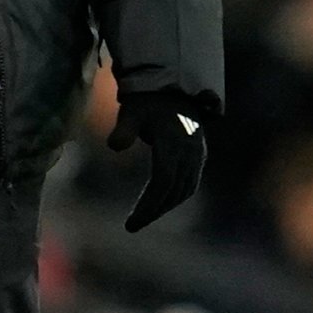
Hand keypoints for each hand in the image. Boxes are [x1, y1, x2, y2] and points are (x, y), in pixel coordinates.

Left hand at [108, 92, 205, 232]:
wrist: (172, 87)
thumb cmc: (146, 101)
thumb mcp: (132, 110)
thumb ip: (124, 128)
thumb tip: (114, 146)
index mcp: (174, 141)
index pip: (163, 180)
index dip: (149, 203)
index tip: (132, 221)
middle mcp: (190, 150)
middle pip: (173, 190)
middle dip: (154, 210)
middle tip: (132, 225)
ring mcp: (197, 154)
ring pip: (184, 190)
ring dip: (165, 206)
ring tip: (143, 218)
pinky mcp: (199, 156)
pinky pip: (189, 183)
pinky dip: (175, 197)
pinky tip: (159, 205)